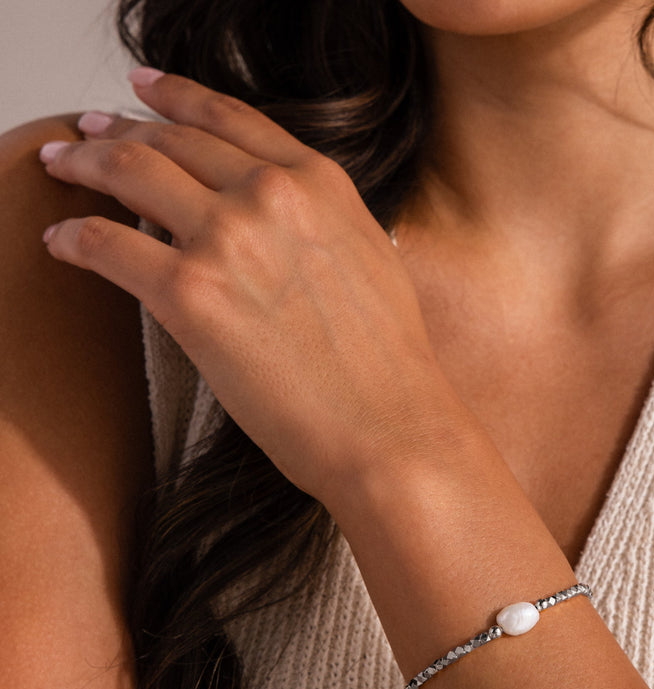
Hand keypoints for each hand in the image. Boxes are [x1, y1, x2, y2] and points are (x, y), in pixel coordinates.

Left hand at [38, 70, 464, 503]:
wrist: (390, 429)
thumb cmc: (388, 367)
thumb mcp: (372, 263)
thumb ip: (322, 224)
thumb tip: (283, 224)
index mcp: (321, 184)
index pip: (231, 118)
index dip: (177, 96)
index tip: (145, 91)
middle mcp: (271, 196)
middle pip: (171, 138)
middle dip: (118, 130)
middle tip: (87, 137)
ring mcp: (228, 239)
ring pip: (127, 171)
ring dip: (82, 164)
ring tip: (62, 167)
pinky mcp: (189, 294)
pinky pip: (105, 244)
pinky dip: (74, 238)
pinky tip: (62, 241)